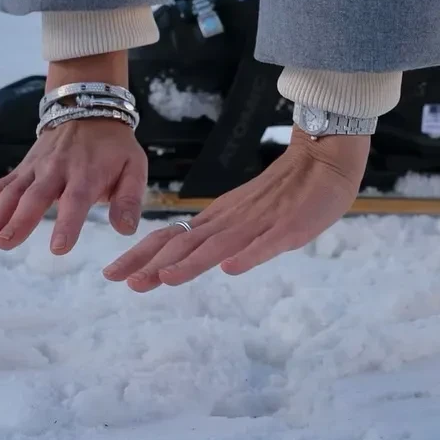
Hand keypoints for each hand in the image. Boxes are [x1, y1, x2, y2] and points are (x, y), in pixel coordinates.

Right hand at [0, 50, 146, 255]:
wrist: (87, 109)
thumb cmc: (114, 147)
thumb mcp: (134, 167)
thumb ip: (130, 199)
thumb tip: (126, 230)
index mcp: (86, 174)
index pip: (76, 200)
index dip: (68, 223)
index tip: (58, 248)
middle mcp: (56, 171)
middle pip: (35, 196)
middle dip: (20, 220)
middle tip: (5, 243)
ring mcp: (34, 169)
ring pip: (12, 191)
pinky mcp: (21, 170)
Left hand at [102, 128, 369, 289]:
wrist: (323, 159)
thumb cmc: (287, 194)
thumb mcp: (247, 220)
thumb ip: (222, 238)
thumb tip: (194, 260)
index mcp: (219, 220)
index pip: (173, 239)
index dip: (143, 256)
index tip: (116, 276)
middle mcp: (231, 221)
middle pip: (185, 242)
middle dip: (152, 262)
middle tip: (120, 279)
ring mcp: (260, 224)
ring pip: (219, 245)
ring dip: (191, 263)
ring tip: (164, 278)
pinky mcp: (288, 228)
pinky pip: (266, 243)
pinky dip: (248, 256)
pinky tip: (231, 269)